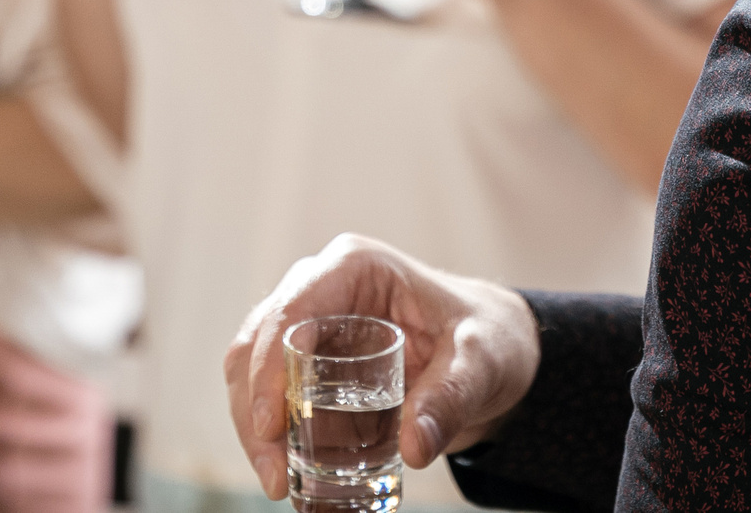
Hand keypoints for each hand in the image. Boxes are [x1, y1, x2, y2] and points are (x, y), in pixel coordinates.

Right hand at [226, 234, 541, 499]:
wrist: (497, 351)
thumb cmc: (488, 338)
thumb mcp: (481, 363)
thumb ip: (451, 399)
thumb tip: (413, 448)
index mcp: (354, 268)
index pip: (292, 311)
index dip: (269, 368)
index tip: (270, 426)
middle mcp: (321, 289)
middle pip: (258, 344)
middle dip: (254, 410)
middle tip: (274, 475)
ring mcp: (313, 326)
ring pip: (253, 372)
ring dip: (257, 429)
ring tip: (280, 483)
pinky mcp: (313, 364)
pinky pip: (277, 398)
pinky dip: (277, 437)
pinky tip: (293, 475)